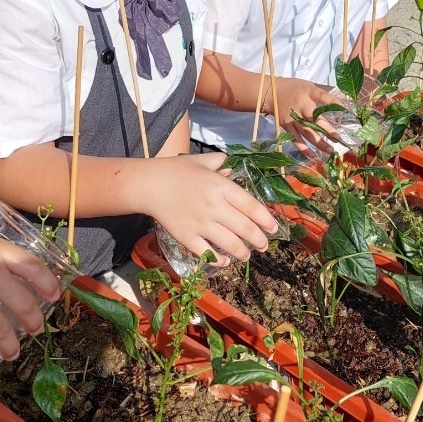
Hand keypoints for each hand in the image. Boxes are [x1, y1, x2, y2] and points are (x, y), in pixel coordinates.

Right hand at [145, 153, 277, 264]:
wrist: (149, 185)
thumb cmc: (177, 170)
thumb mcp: (203, 160)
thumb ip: (222, 163)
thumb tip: (234, 169)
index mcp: (221, 186)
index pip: (251, 206)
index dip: (266, 220)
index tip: (273, 228)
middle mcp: (214, 206)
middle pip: (246, 229)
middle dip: (260, 240)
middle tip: (264, 245)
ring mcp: (200, 224)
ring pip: (231, 244)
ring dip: (244, 252)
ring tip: (247, 254)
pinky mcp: (187, 237)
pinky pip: (208, 254)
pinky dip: (220, 260)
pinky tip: (226, 260)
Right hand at [271, 77, 342, 154]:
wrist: (271, 92)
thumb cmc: (295, 89)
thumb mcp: (309, 86)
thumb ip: (321, 95)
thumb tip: (340, 105)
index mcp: (308, 92)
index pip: (323, 96)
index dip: (333, 102)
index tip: (344, 109)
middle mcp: (301, 105)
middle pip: (314, 119)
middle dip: (327, 130)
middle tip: (338, 140)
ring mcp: (293, 117)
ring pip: (307, 132)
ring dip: (319, 143)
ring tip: (330, 150)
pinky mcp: (286, 125)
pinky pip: (296, 139)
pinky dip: (304, 148)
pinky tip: (313, 155)